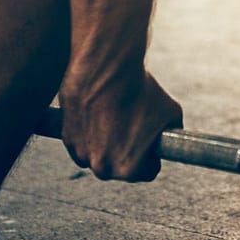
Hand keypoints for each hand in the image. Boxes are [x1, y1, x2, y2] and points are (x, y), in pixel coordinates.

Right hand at [58, 69, 182, 181]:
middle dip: (126, 149)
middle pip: (120, 166)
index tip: (149, 139)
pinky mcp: (67, 138)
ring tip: (114, 115)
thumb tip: (173, 141)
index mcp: (129, 169)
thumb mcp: (171, 114)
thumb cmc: (140, 90)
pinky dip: (88, 132)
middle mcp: (102, 168)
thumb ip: (173, 135)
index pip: (147, 171)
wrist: (107, 68)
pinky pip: (82, 142)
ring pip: (98, 155)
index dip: (151, 154)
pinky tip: (98, 113)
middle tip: (131, 123)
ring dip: (104, 143)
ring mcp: (82, 154)